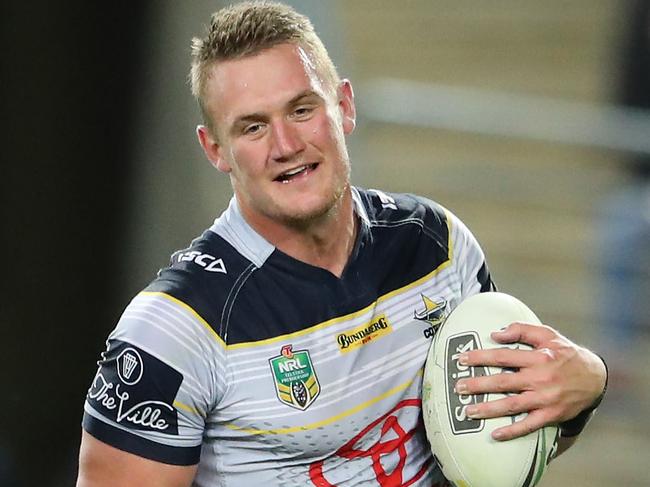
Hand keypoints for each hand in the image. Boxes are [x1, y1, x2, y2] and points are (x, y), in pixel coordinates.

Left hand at [453, 322, 606, 440]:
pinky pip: (529, 425)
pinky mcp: (551, 415)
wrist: (596, 377)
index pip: (503, 356)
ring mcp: (545, 398)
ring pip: (512, 405)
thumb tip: (495, 334)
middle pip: (503, 382)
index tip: (462, 359)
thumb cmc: (566, 354)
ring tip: (468, 411)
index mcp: (537, 357)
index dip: (480, 357)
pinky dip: (512, 431)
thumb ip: (521, 330)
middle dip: (478, 385)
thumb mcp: (548, 334)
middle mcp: (540, 378)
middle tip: (458, 387)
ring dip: (488, 409)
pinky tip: (495, 434)